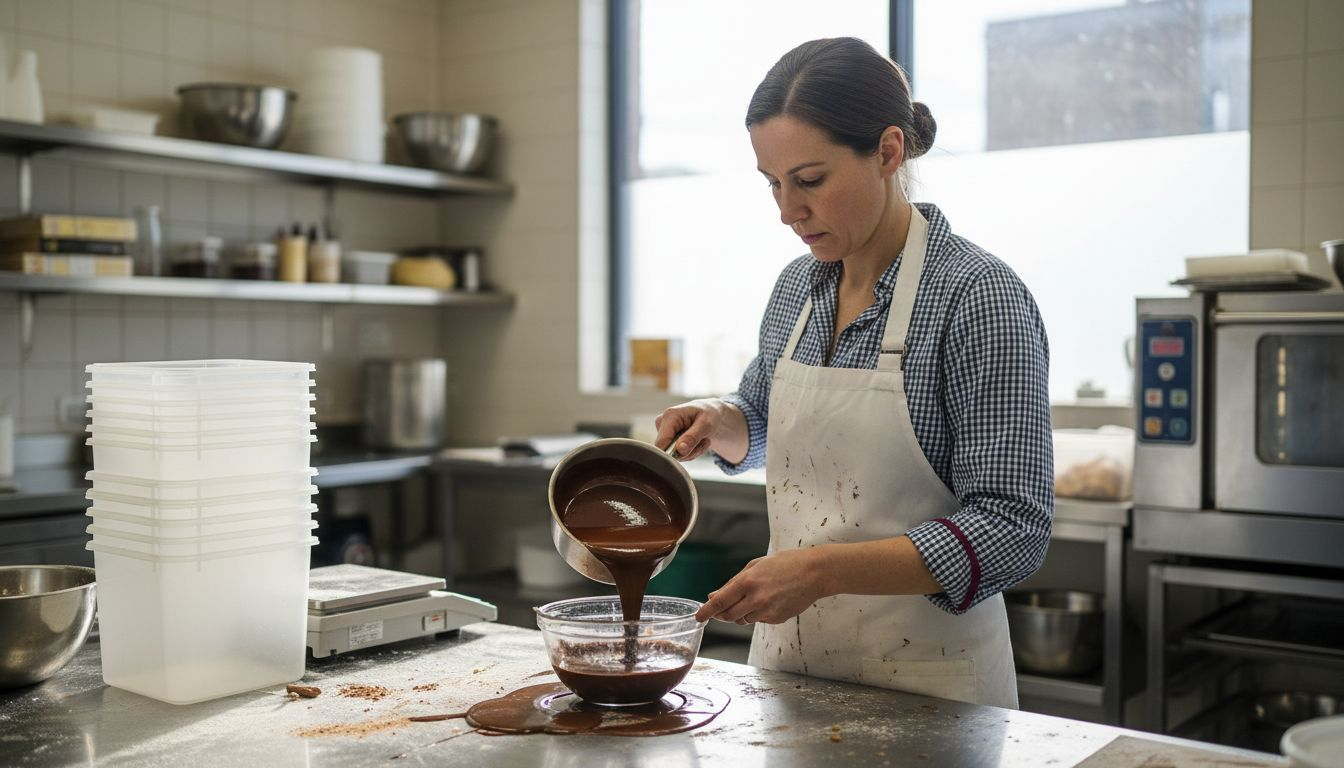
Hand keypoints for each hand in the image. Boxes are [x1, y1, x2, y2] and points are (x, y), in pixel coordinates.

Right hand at [654, 398, 746, 463]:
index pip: (661, 442)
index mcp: (670, 416)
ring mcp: (664, 432)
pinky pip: (678, 455)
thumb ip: (692, 437)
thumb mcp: (706, 424)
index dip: (674, 453)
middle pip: (668, 451)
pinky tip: (697, 441)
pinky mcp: (668, 439)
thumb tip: (680, 450)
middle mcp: (662, 423)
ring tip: (701, 439)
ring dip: (692, 452)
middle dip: (688, 452)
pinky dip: (690, 452)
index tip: (691, 450)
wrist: (711, 413)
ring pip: (674, 455)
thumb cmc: (709, 414)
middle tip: (702, 442)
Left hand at [693, 548, 827, 624]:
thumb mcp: (756, 566)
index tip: (698, 617)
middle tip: (720, 611)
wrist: (815, 573)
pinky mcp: (776, 619)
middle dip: (721, 615)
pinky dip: (757, 614)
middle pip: (728, 616)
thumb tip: (714, 596)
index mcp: (748, 581)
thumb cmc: (786, 564)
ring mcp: (767, 611)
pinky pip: (759, 620)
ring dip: (741, 613)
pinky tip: (770, 600)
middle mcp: (756, 598)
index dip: (706, 611)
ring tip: (755, 597)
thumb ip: (733, 582)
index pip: (720, 601)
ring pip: (743, 620)